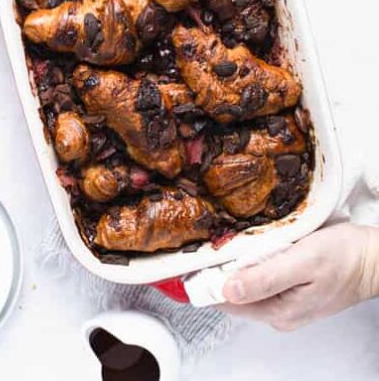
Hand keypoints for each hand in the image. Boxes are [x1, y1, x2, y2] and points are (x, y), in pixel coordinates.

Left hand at [220, 223, 378, 330]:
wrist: (373, 258)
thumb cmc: (343, 258)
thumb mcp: (301, 263)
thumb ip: (264, 279)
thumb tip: (228, 291)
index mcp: (278, 311)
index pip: (226, 301)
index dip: (206, 280)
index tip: (192, 259)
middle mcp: (278, 312)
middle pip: (232, 293)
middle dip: (218, 270)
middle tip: (209, 242)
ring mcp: (284, 302)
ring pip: (245, 283)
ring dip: (233, 264)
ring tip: (226, 241)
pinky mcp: (289, 288)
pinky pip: (259, 277)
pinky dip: (250, 262)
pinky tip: (249, 247)